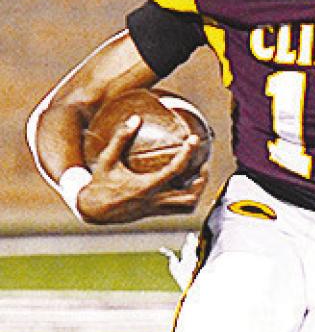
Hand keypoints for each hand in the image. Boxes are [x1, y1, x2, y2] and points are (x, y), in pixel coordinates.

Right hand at [78, 116, 207, 223]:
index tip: (194, 139)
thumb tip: (135, 117)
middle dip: (201, 179)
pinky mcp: (155, 213)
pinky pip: (179, 210)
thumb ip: (121, 138)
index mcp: (145, 186)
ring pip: (187, 206)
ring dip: (197, 191)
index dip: (188, 153)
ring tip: (199, 175)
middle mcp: (154, 200)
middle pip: (189, 195)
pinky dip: (188, 199)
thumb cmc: (99, 182)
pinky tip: (186, 185)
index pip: (175, 170)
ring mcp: (156, 209)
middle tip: (204, 162)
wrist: (93, 210)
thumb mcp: (107, 159)